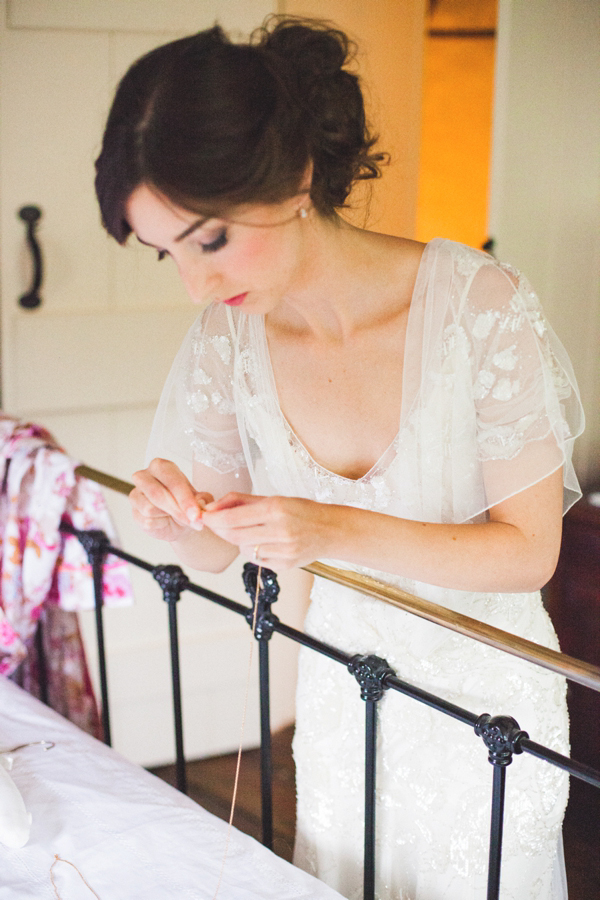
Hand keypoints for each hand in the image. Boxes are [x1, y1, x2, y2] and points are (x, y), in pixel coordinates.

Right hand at [130, 458, 213, 542]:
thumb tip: (201, 503)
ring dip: (170, 517)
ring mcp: (136, 494)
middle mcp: (145, 476)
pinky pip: (147, 521)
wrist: (179, 522)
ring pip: (149, 509)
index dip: (185, 499)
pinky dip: (161, 524)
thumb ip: (203, 500)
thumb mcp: (200, 500)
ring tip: (181, 518)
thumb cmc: (187, 505)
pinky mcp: (134, 512)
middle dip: (177, 510)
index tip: (196, 514)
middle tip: (194, 521)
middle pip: (157, 494)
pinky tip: (166, 521)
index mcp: (162, 467)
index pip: (172, 481)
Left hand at [201, 492, 339, 569]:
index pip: (234, 518)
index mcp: (276, 509)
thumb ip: (242, 501)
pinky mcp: (285, 566)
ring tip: (249, 531)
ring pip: (244, 550)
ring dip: (238, 541)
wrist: (332, 531)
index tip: (204, 516)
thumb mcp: (274, 498)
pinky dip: (253, 552)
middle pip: (235, 536)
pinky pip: (257, 560)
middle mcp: (280, 531)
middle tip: (214, 523)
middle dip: (220, 530)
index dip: (214, 519)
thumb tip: (213, 506)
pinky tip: (264, 543)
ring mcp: (283, 551)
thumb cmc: (302, 511)